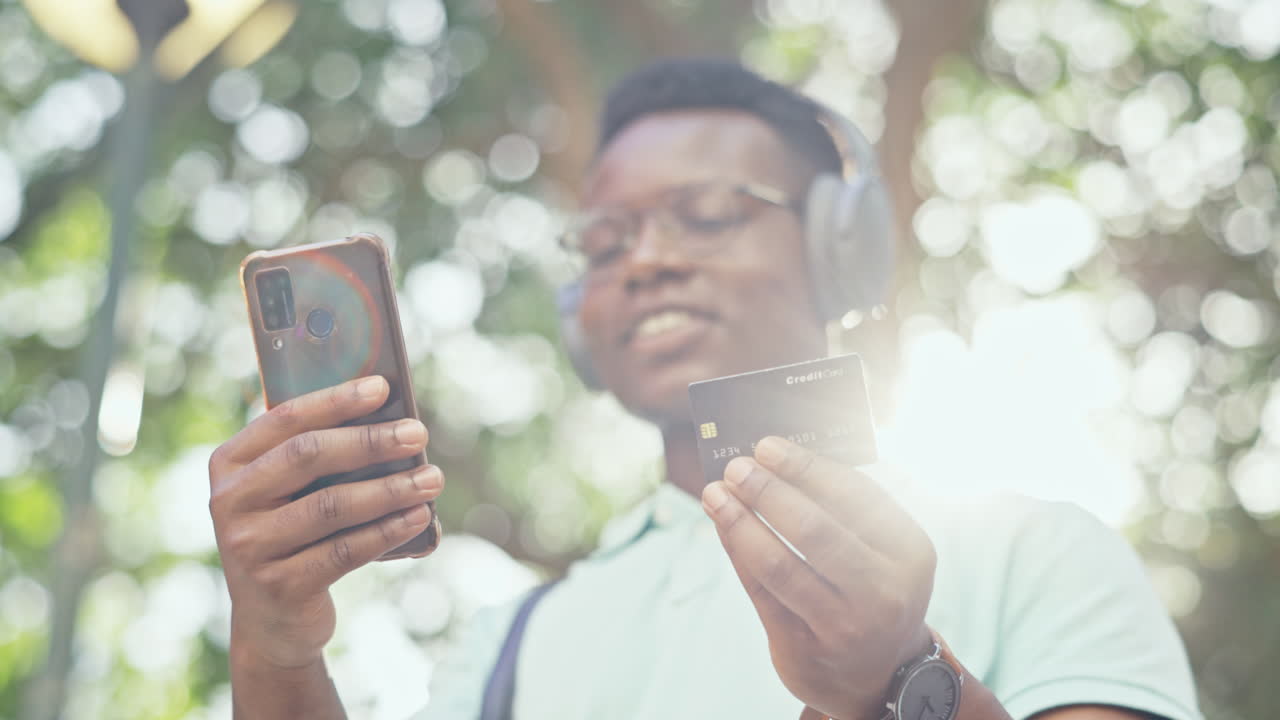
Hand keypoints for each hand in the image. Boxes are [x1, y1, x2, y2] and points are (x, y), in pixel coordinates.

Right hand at [208, 376, 444, 670]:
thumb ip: (320, 458)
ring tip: (432, 479)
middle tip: (418, 434)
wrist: (273, 622)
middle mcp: (230, 501)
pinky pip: (344, 550)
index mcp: (231, 464)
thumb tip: (392, 418)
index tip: (382, 387)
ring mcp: (249, 546)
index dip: (336, 401)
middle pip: (308, 457)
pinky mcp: (279, 586)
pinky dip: (387, 531)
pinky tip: (418, 517)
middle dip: (371, 442)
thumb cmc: (295, 536)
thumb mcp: (291, 493)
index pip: (285, 419)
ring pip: (332, 506)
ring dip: (390, 489)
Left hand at [701, 436, 935, 719]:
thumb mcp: (885, 550)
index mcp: (910, 553)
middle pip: (814, 531)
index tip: (766, 445)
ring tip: (715, 493)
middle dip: (767, 492)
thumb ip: (845, 507)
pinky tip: (722, 525)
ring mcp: (844, 626)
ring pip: (780, 564)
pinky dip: (736, 550)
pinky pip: (760, 591)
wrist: (879, 674)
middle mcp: (883, 592)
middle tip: (736, 466)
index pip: (853, 497)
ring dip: (740, 522)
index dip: (805, 467)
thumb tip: (777, 460)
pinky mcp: (804, 649)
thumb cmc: (873, 587)